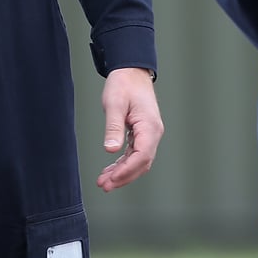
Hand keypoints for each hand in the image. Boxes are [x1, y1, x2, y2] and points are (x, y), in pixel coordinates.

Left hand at [96, 67, 163, 191]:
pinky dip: (123, 164)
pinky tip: (111, 170)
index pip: (142, 156)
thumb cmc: (124, 84)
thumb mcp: (114, 103)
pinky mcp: (142, 133)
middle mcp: (153, 132)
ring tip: (104, 181)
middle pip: (142, 163)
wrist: (131, 71)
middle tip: (104, 185)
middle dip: (124, 177)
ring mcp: (149, 134)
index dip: (127, 171)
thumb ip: (114, 127)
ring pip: (139, 161)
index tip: (111, 180)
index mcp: (150, 126)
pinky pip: (135, 154)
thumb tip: (111, 150)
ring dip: (123, 173)